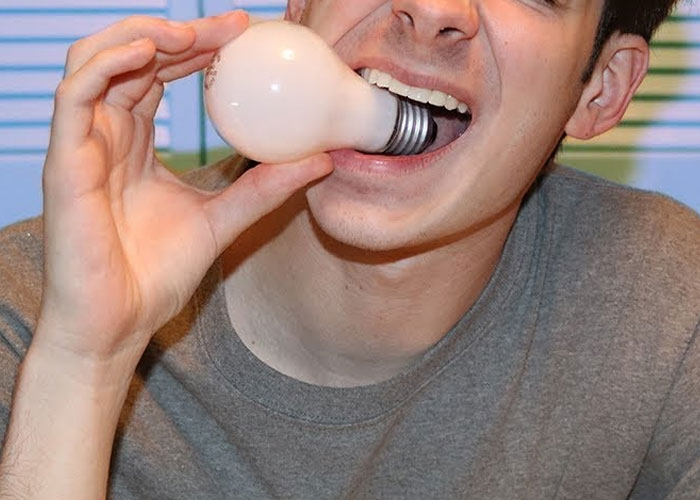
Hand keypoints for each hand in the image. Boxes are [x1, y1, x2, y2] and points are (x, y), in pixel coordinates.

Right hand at [34, 12, 332, 371]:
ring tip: (191, 33)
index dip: (195, 47)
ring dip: (141, 36)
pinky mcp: (64, 163)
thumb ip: (264, 187)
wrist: (120, 323)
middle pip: (131, 59)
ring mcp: (82, 147)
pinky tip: (150, 53)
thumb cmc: (156, 274)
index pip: (158, 74)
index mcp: (134, 143)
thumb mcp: (224, 219)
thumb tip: (320, 159)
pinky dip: (107, 65)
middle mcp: (106, 136)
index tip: (241, 33)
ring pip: (94, 63)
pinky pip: (75, 96)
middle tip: (230, 26)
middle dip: (178, 32)